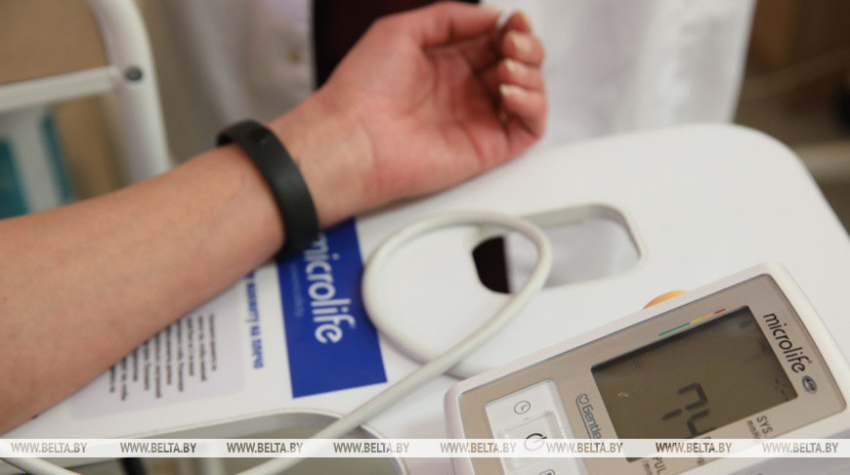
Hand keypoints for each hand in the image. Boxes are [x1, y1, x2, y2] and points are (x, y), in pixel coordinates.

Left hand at [271, 2, 545, 225]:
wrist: (352, 136)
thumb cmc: (363, 88)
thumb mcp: (401, 30)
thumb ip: (448, 17)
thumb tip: (491, 16)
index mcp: (446, 65)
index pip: (496, 43)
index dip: (512, 29)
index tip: (513, 19)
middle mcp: (465, 92)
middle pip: (519, 65)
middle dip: (526, 47)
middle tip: (513, 42)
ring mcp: (478, 120)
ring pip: (530, 95)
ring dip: (531, 74)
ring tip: (507, 68)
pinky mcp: (487, 149)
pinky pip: (529, 129)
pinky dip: (533, 106)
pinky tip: (510, 92)